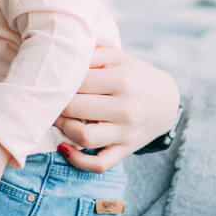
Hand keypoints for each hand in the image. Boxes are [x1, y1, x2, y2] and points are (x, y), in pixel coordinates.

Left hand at [54, 46, 179, 172]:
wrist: (166, 101)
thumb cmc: (134, 75)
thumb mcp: (118, 57)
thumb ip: (91, 52)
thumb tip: (61, 53)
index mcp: (122, 80)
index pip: (77, 82)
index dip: (58, 81)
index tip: (50, 80)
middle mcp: (125, 109)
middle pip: (75, 109)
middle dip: (55, 104)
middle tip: (48, 98)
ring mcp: (125, 133)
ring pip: (84, 137)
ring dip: (63, 128)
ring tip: (58, 118)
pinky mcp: (125, 150)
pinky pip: (99, 164)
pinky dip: (78, 160)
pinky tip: (64, 147)